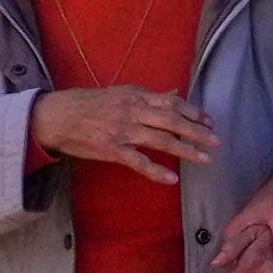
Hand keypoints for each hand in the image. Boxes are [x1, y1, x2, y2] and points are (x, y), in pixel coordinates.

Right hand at [30, 87, 217, 185]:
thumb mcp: (119, 93)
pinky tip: (171, 179)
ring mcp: (122, 130)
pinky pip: (138, 162)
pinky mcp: (111, 149)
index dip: (192, 112)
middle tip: (216, 140)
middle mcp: (132, 110)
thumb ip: (147, 96)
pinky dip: (156, 171)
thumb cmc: (86, 104)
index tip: (209, 121)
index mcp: (134, 95)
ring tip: (204, 159)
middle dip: (196, 131)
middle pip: (171, 120)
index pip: (171, 102)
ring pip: (160, 140)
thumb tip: (173, 94)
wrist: (55, 116)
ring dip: (185, 150)